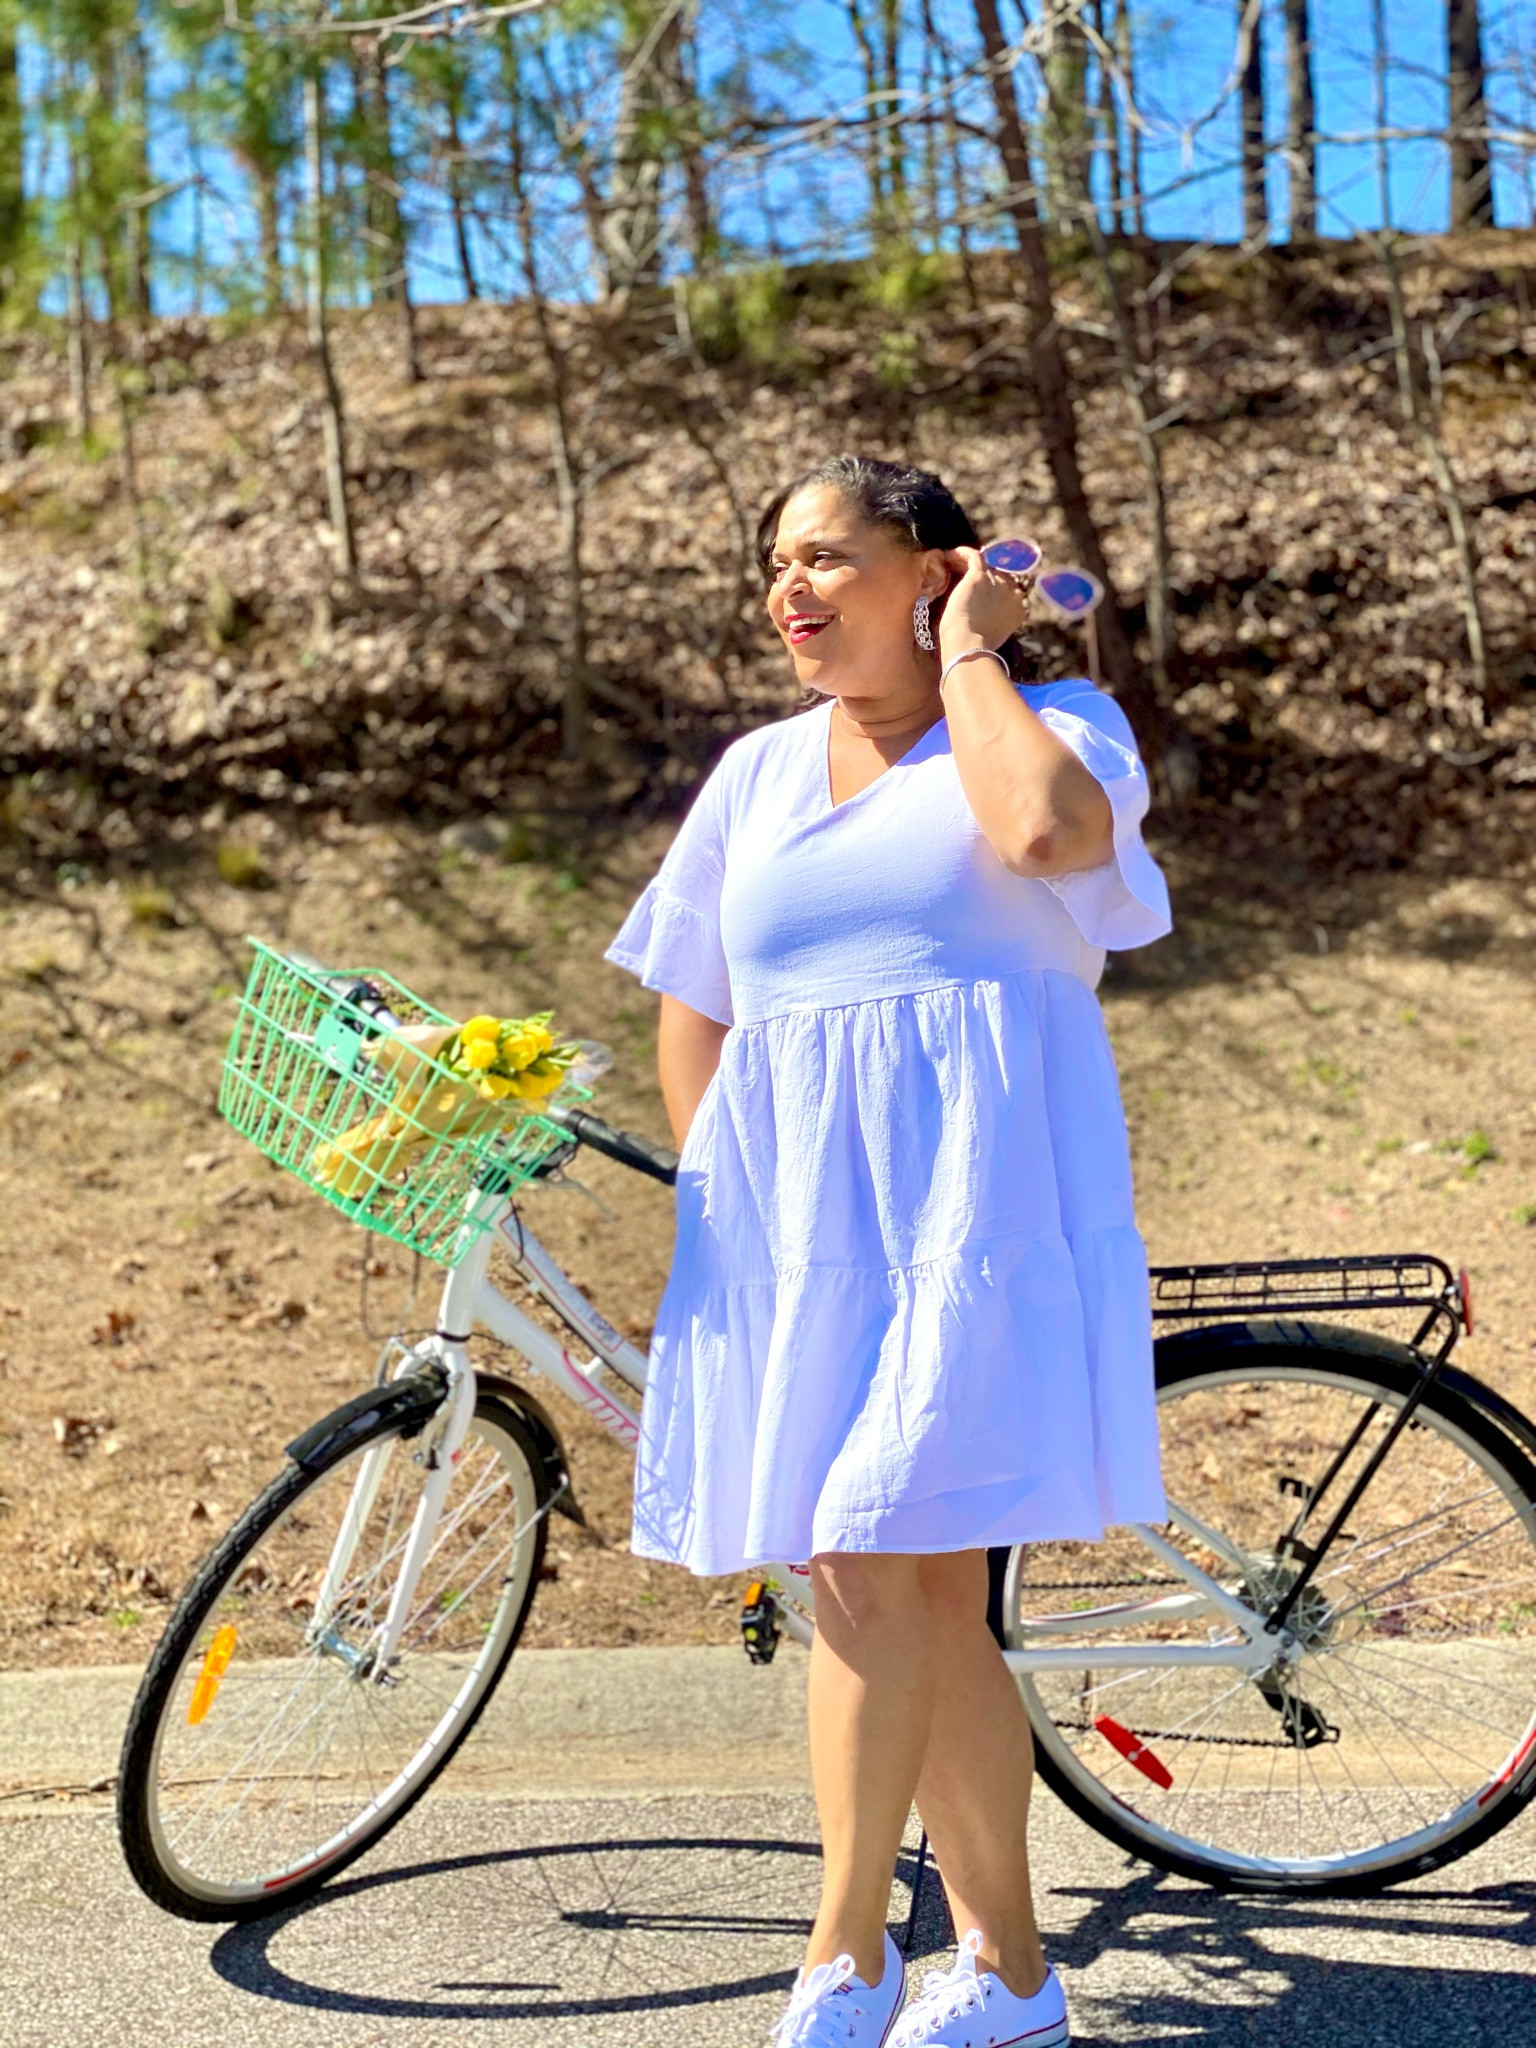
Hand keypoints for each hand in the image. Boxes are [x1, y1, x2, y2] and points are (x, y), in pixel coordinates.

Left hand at [936, 545, 1029, 659]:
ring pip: (986, 564)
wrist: (969, 644)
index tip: (980, 591)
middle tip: (964, 576)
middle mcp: (1013, 592)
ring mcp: (998, 582)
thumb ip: (995, 620)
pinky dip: (962, 554)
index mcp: (1019, 608)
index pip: (1009, 590)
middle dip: (985, 574)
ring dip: (970, 564)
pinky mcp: (980, 576)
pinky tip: (950, 555)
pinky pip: (974, 556)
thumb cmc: (976, 646)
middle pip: (999, 574)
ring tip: (954, 566)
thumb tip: (984, 615)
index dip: (995, 587)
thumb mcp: (993, 634)